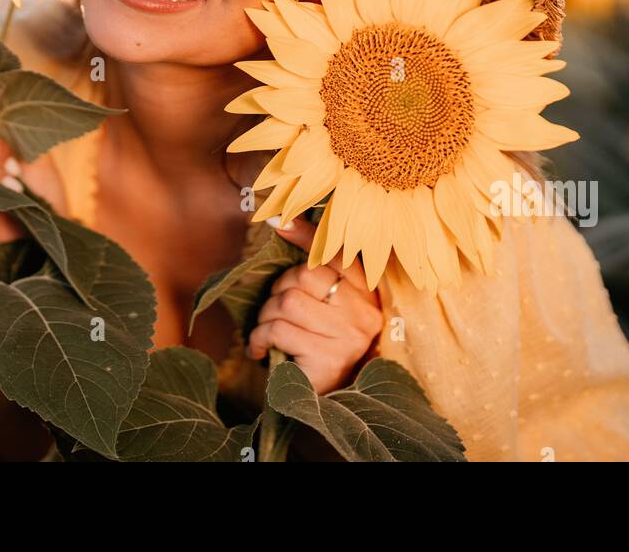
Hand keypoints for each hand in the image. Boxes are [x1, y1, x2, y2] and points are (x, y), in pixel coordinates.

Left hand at [246, 213, 383, 394]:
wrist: (325, 408)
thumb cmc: (320, 348)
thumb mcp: (324, 308)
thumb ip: (312, 267)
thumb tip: (279, 219)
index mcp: (370, 296)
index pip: (337, 254)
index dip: (306, 236)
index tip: (278, 223)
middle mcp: (365, 315)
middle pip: (305, 275)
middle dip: (278, 290)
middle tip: (275, 311)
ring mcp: (348, 338)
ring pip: (288, 301)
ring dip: (266, 316)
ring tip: (268, 331)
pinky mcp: (327, 360)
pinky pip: (278, 330)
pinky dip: (259, 338)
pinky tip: (261, 350)